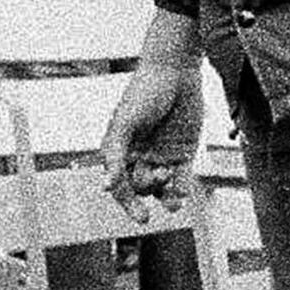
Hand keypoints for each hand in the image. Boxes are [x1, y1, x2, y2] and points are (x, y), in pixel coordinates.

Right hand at [97, 14, 209, 216]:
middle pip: (139, 189)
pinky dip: (181, 189)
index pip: (119, 185)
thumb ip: (115, 156)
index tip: (141, 216)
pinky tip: (182, 194)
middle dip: (146, 194)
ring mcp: (161, 155)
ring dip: (165, 197)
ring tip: (173, 202)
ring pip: (161, 188)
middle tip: (152, 201)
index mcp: (119, 151)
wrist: (175, 72)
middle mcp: (139, 156)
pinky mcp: (183, 152)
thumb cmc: (144, 94)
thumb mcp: (125, 125)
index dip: (126, 202)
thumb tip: (107, 187)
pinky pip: (181, 178)